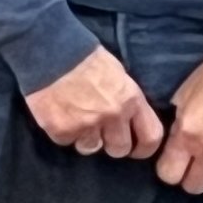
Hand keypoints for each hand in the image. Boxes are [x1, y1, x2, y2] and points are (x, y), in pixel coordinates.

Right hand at [26, 47, 164, 158]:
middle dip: (111, 145)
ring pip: (90, 148)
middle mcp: (113, 115)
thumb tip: (131, 121)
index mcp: (131, 100)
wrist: (52, 51)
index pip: (151, 137)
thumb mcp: (119, 75)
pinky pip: (66, 142)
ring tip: (76, 118)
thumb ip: (127, 100)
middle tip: (101, 134)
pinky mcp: (62, 130)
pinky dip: (63, 132)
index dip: (144, 149)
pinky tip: (59, 114)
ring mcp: (87, 125)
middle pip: (120, 149)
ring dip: (84, 138)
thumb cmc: (87, 59)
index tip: (136, 150)